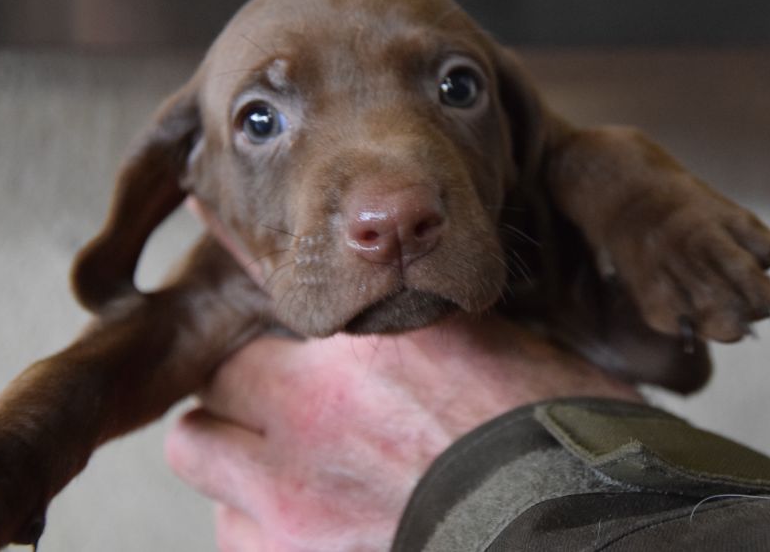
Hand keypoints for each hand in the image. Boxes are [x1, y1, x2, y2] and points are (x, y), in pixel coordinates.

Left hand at [166, 313, 640, 551]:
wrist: (573, 536)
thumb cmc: (557, 448)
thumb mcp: (502, 360)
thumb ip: (427, 338)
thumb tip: (414, 326)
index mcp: (370, 347)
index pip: (265, 284)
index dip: (249, 280)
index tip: (230, 245)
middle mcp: (313, 409)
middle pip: (217, 375)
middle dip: (240, 384)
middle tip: (281, 400)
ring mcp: (289, 493)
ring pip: (197, 447)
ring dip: (232, 450)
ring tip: (287, 468)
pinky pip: (231, 533)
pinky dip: (258, 526)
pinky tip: (309, 528)